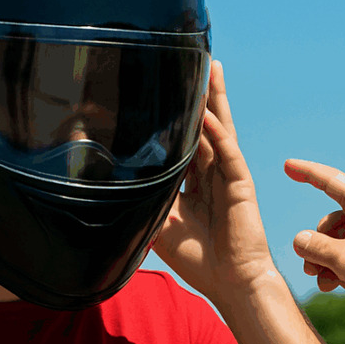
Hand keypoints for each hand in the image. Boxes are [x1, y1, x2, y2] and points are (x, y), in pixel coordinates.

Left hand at [154, 61, 276, 304]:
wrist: (230, 284)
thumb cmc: (198, 260)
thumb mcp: (158, 226)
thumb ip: (140, 203)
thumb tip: (104, 187)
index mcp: (193, 183)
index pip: (182, 141)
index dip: (174, 118)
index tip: (160, 91)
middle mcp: (212, 174)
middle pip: (205, 125)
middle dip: (201, 94)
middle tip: (193, 59)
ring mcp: (228, 176)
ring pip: (219, 129)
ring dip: (214, 100)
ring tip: (211, 68)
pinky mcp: (241, 184)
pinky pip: (227, 152)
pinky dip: (216, 133)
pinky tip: (206, 113)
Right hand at [284, 159, 344, 322]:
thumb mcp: (342, 260)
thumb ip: (313, 247)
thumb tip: (299, 240)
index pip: (327, 179)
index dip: (304, 171)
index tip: (287, 164)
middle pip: (326, 221)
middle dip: (314, 245)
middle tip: (312, 270)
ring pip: (334, 240)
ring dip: (324, 261)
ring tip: (326, 282)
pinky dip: (338, 266)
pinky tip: (336, 286)